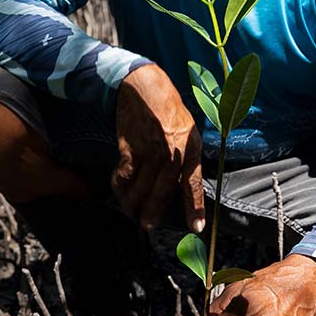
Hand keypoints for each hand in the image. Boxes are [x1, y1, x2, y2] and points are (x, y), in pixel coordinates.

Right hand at [113, 63, 204, 232]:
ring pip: (141, 188)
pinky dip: (120, 186)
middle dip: (153, 213)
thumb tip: (181, 184)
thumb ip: (186, 156)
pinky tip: (118, 191)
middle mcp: (173, 152)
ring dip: (133, 203)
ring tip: (130, 210)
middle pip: (163, 192)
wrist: (144, 87)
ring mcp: (152, 150)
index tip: (196, 228)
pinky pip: (124, 176)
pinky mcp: (131, 147)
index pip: (193, 184)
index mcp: (191, 148)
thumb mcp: (187, 129)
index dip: (195, 208)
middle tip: (146, 225)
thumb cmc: (167, 109)